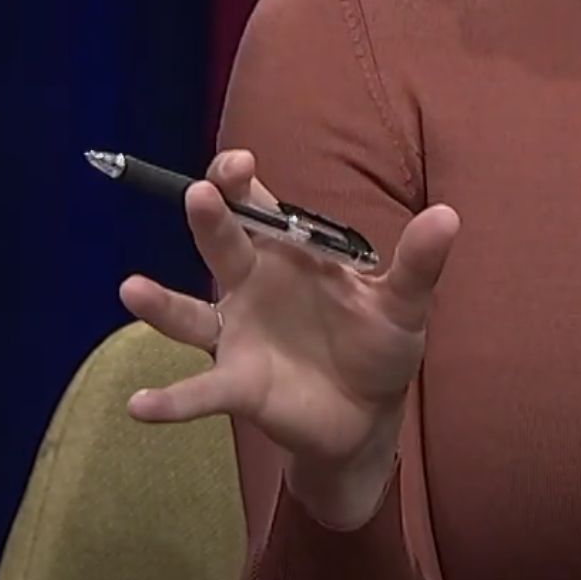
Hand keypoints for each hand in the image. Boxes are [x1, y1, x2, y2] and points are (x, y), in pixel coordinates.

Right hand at [117, 149, 458, 529]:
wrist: (370, 415)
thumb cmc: (378, 345)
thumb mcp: (404, 302)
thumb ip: (419, 262)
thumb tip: (449, 215)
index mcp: (289, 252)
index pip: (257, 205)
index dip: (241, 180)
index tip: (239, 165)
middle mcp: (252, 285)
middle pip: (223, 243)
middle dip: (211, 217)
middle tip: (199, 193)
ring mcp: (237, 335)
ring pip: (191, 314)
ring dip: (159, 305)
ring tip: (131, 289)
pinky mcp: (237, 384)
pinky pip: (198, 391)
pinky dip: (168, 400)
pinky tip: (139, 406)